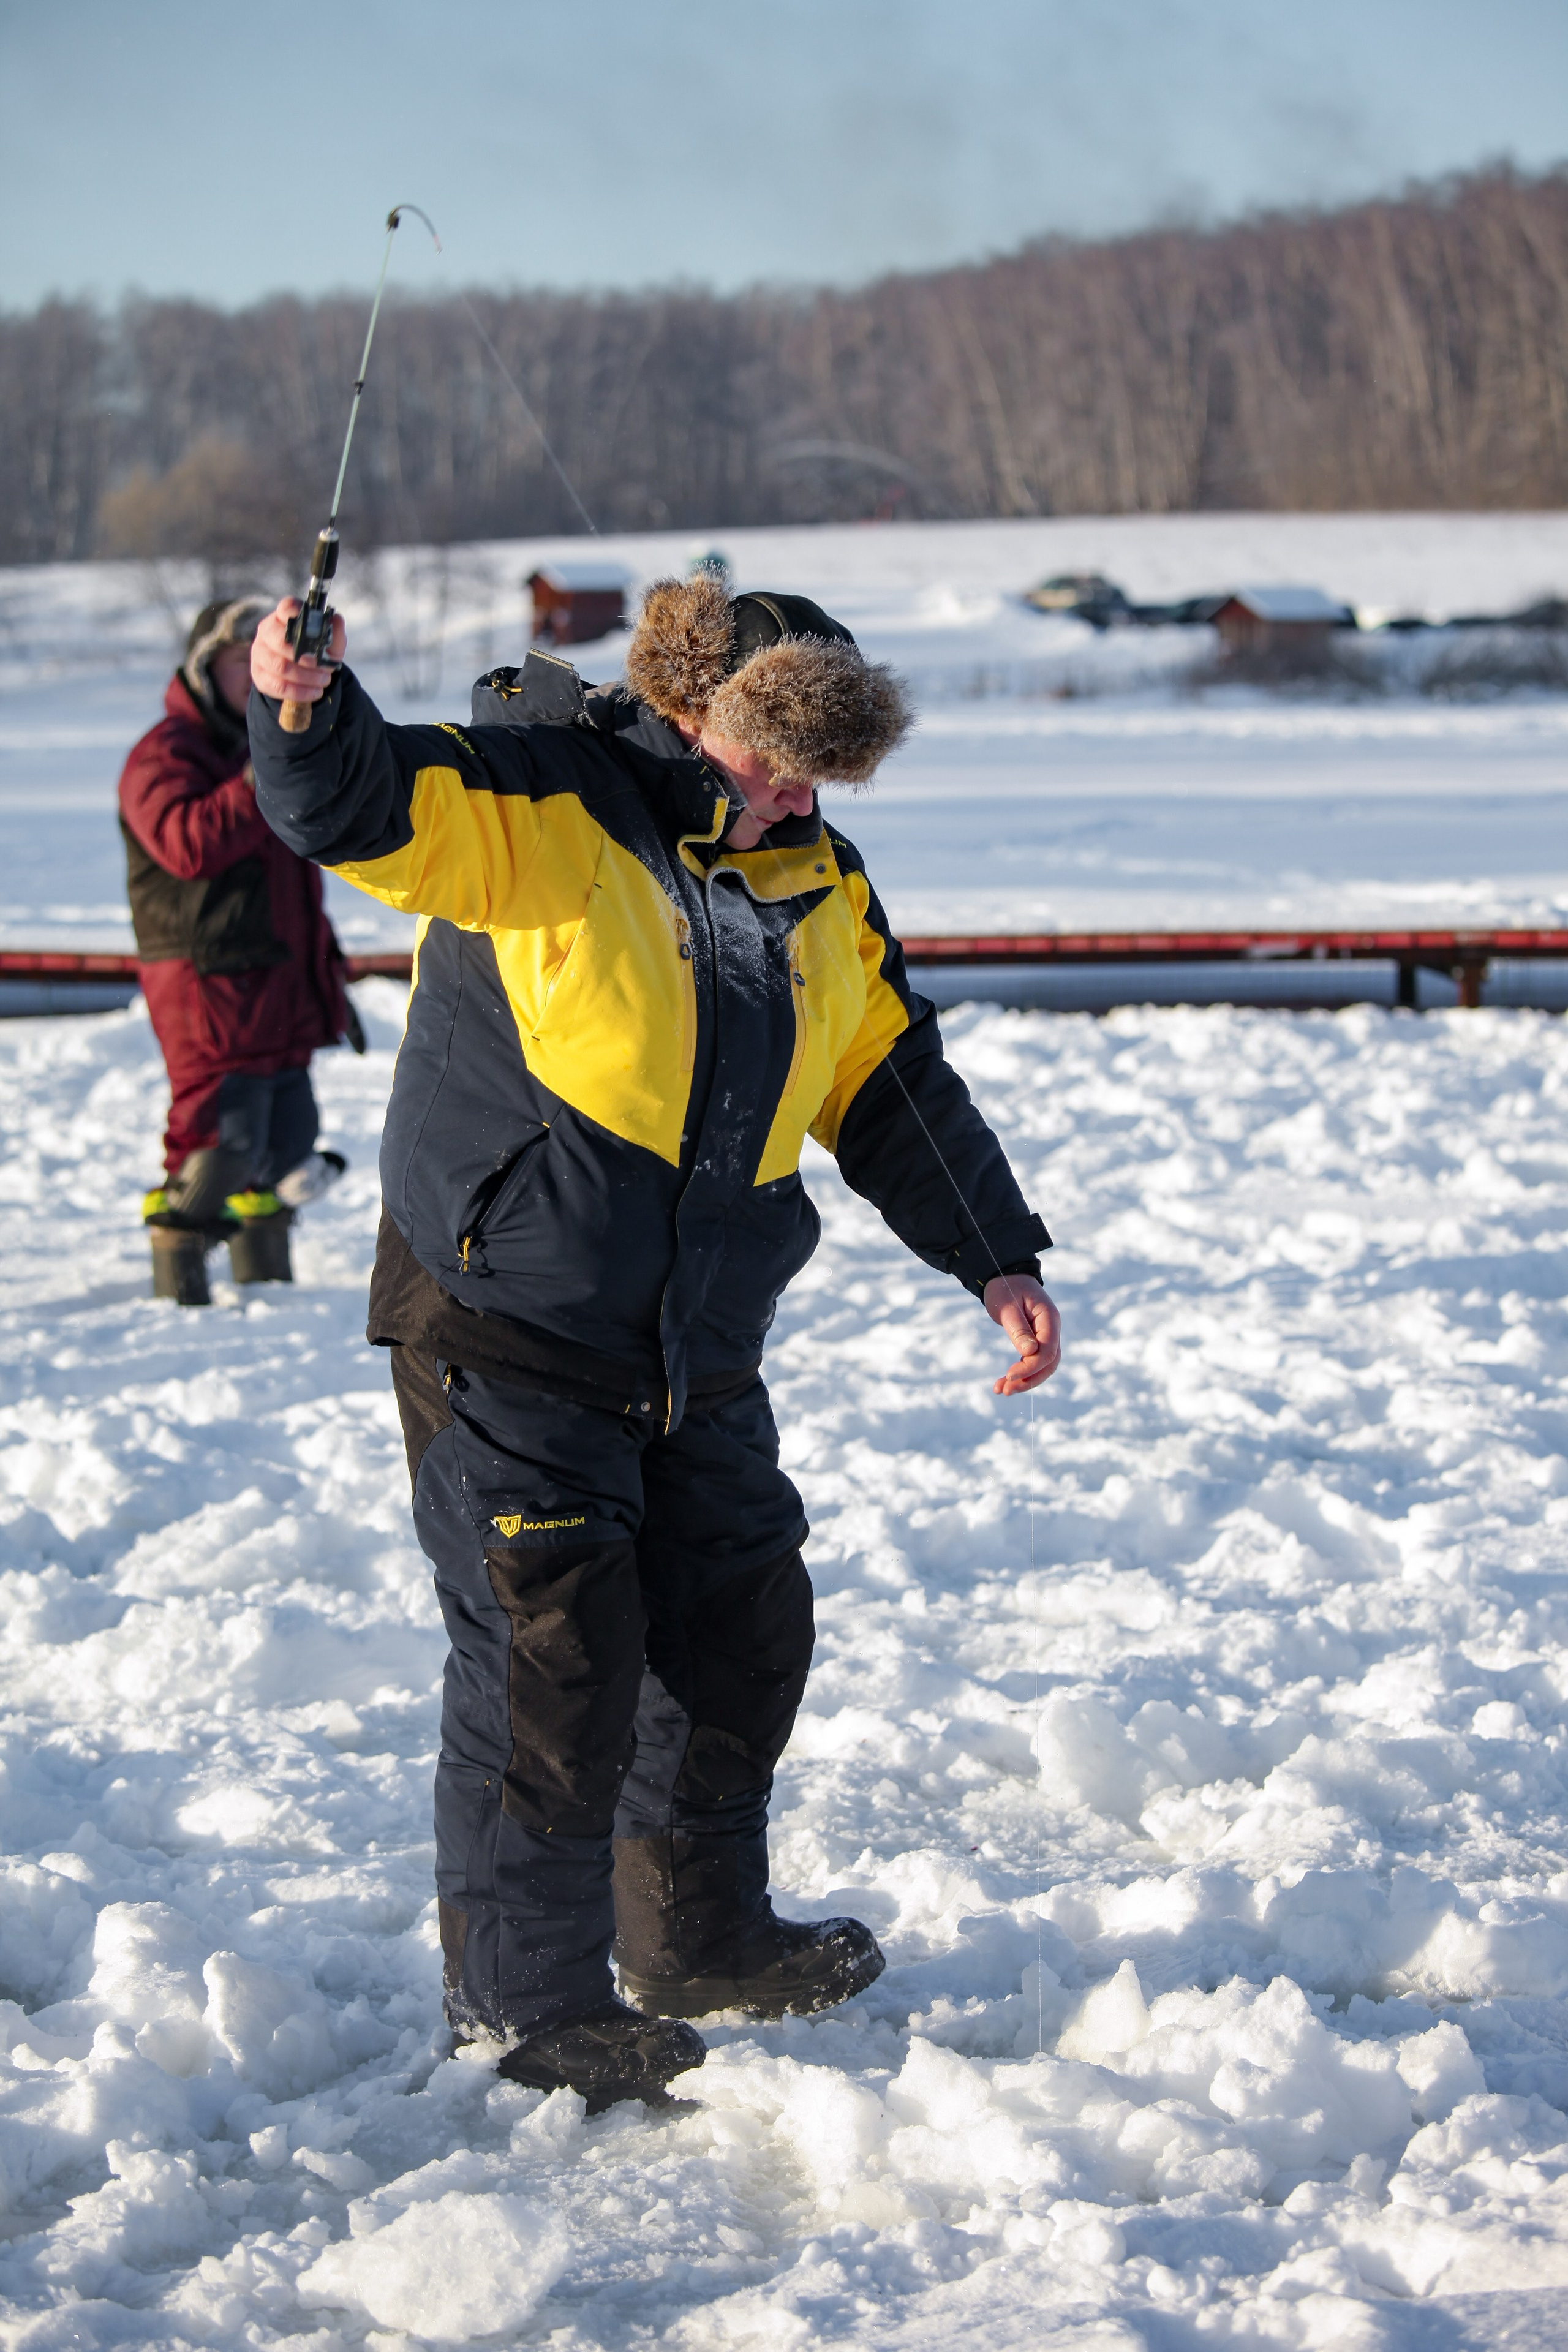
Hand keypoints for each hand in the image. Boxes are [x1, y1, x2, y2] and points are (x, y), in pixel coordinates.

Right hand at [250, 597, 346, 706]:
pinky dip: (301, 692)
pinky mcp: (259, 676)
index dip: (297, 613)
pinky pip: (279, 686)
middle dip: (308, 658)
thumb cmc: (313, 654)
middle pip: (280, 642)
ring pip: (280, 667)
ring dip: (307, 677)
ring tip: (324, 680)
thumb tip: (336, 619)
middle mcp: (267, 632)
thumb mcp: (328, 644)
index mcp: (283, 618)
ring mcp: (260, 654)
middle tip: (326, 668)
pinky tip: (315, 692)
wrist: (299, 677)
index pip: (286, 608)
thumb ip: (334, 633)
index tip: (313, 625)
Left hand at [982, 1274, 1060, 1395]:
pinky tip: (1003, 1383)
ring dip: (1024, 1380)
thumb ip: (1019, 1329)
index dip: (1030, 1367)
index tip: (1008, 1376)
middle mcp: (1051, 1329)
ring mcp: (1045, 1335)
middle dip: (1029, 1379)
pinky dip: (1020, 1373)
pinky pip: (1033, 1361)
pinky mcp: (1035, 1340)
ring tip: (1001, 1390)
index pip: (1048, 1351)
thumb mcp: (1008, 1306)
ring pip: (1042, 1366)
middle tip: (1005, 1390)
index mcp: (1049, 1318)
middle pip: (1049, 1363)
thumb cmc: (1005, 1286)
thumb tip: (1030, 1353)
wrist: (1004, 1275)